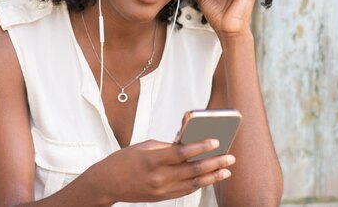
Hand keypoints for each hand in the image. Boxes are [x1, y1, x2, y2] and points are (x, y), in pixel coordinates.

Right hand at [87, 139, 234, 203]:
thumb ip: (168, 146)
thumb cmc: (125, 160)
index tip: (215, 141)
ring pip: (193, 183)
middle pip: (192, 170)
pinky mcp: (162, 198)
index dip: (200, 147)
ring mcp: (161, 190)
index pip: (181, 153)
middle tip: (230, 157)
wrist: (108, 183)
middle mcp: (158, 177)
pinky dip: (199, 183)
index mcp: (152, 159)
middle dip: (214, 163)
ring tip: (226, 170)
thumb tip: (188, 142)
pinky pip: (186, 190)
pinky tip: (210, 177)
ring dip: (212, 176)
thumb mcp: (145, 146)